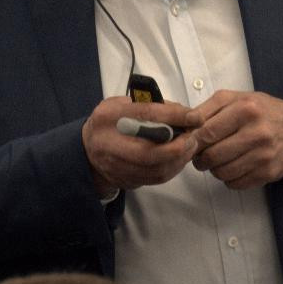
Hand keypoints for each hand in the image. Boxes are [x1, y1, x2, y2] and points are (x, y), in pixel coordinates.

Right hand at [81, 96, 198, 198]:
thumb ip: (149, 105)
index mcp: (109, 117)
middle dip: (177, 147)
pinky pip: (154, 179)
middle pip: (148, 151)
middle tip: (193, 138)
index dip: (174, 116)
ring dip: (179, 159)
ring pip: (154, 169)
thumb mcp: (123, 103)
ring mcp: (115, 166)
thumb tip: (181, 112)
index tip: (194, 117)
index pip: (146, 115)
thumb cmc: (111, 122)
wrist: (88, 149)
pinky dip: (172, 169)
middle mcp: (109, 143)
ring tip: (190, 147)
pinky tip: (180, 158)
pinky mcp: (124, 180)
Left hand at [188, 90, 282, 189]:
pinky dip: (229, 178)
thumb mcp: (238, 98)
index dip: (193, 141)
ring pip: (221, 173)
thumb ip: (209, 108)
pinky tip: (234, 166)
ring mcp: (264, 155)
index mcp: (246, 109)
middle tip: (202, 154)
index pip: (206, 132)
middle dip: (201, 158)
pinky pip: (235, 183)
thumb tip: (186, 125)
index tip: (190, 142)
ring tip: (219, 159)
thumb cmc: (264, 112)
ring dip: (214, 169)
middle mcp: (257, 132)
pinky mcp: (268, 173)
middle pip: (212, 156)